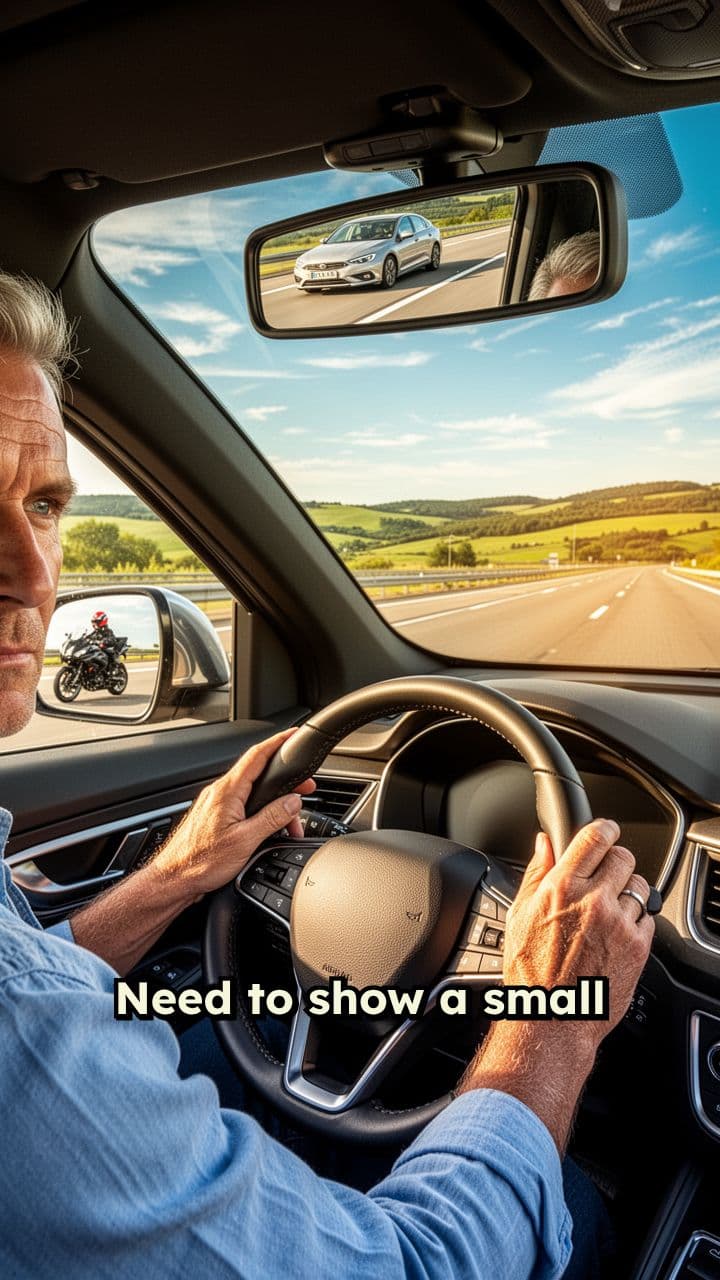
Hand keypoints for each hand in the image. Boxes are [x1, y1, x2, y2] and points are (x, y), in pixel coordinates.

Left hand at [151, 728, 315, 899]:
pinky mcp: (215, 817)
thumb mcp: (245, 841)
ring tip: (291, 822)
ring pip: (252, 793)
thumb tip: (293, 802)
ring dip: (274, 803)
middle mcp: (220, 793)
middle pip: (258, 774)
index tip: (292, 734)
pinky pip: (243, 806)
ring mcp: (216, 804)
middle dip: (285, 780)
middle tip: (306, 787)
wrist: (174, 879)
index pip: (256, 756)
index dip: (277, 741)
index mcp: (227, 792)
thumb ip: (271, 817)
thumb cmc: (200, 862)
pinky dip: (260, 812)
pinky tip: (270, 828)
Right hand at [459, 818, 653, 1149]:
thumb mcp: (520, 915)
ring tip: (609, 911)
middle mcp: (594, 900)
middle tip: (605, 876)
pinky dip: (636, 921)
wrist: (552, 1019)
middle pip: (623, 857)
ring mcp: (619, 923)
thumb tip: (545, 843)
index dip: (604, 829)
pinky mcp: (638, 946)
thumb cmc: (530, 973)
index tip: (606, 831)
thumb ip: (537, 873)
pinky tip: (615, 934)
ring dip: (627, 892)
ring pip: (640, 886)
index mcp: (562, 887)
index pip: (595, 837)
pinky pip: (648, 917)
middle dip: (615, 862)